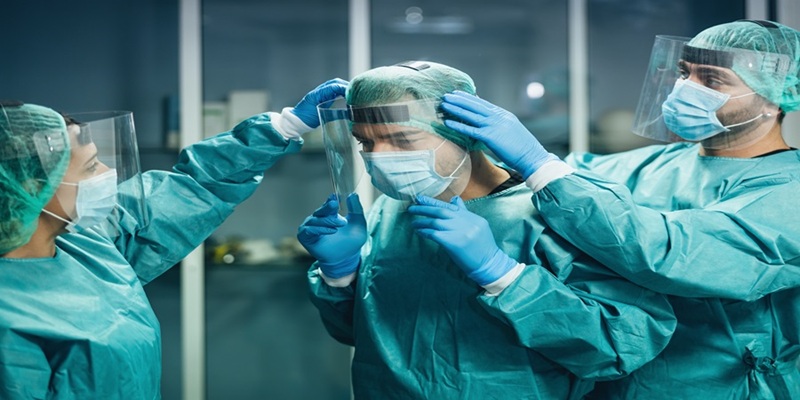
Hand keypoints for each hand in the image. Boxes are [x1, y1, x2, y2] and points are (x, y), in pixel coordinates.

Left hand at [291, 78, 348, 127]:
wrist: (297, 120)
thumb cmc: (306, 118)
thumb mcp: (319, 116)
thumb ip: (331, 114)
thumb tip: (346, 115)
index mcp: (318, 93)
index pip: (334, 86)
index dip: (344, 88)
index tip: (353, 93)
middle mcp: (321, 91)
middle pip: (336, 82)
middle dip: (347, 86)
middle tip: (356, 92)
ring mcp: (322, 93)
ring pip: (335, 85)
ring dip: (344, 88)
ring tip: (353, 94)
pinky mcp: (323, 97)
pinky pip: (333, 91)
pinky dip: (341, 92)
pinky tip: (347, 97)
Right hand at [297, 193, 366, 277]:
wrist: (345, 259)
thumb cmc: (351, 242)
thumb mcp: (358, 225)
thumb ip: (357, 209)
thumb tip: (353, 195)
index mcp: (330, 214)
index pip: (328, 204)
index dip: (331, 200)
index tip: (335, 197)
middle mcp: (318, 219)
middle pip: (321, 210)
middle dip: (328, 209)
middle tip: (336, 206)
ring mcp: (310, 227)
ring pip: (315, 220)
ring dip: (327, 221)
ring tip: (339, 225)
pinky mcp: (305, 237)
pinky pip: (308, 230)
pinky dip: (319, 229)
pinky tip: (331, 231)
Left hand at [408, 195, 516, 285]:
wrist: (490, 264)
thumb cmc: (482, 248)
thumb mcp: (477, 227)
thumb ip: (465, 213)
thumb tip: (454, 200)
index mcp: (472, 218)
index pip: (450, 206)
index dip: (434, 202)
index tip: (421, 198)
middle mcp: (466, 222)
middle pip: (441, 211)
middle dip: (424, 208)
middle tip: (412, 207)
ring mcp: (460, 232)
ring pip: (436, 222)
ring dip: (422, 222)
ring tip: (413, 222)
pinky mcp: (454, 243)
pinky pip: (435, 234)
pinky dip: (425, 232)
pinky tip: (420, 232)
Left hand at [440, 90, 557, 178]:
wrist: (532, 157)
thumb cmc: (522, 148)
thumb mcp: (511, 130)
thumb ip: (500, 124)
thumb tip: (488, 121)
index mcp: (504, 115)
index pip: (483, 103)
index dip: (469, 98)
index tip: (458, 93)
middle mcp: (498, 117)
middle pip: (475, 105)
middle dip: (460, 99)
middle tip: (446, 95)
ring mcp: (494, 126)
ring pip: (471, 114)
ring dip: (456, 108)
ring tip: (443, 104)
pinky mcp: (491, 137)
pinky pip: (470, 130)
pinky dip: (458, 125)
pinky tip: (447, 122)